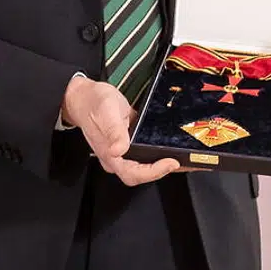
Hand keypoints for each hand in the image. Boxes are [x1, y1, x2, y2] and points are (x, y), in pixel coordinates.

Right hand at [61, 76, 178, 185]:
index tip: (171, 162)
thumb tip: (119, 149)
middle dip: (166, 171)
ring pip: (147, 165)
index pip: (133, 174)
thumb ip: (113, 131)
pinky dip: (161, 152)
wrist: (83, 95)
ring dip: (166, 163)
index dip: (154, 172)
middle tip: (187, 162)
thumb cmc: (91, 102)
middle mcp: (117, 157)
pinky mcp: (129, 143)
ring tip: (187, 157)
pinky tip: (173, 145)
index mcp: (110, 155)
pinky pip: (146, 153)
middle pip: (143, 174)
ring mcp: (123, 151)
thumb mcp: (105, 112)